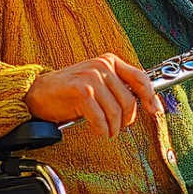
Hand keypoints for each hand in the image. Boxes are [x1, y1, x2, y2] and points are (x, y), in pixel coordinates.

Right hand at [25, 53, 161, 138]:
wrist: (38, 93)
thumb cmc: (68, 91)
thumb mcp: (97, 82)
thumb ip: (117, 87)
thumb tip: (142, 102)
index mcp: (109, 61)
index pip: (139, 78)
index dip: (150, 96)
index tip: (154, 110)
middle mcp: (102, 66)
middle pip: (129, 99)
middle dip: (127, 119)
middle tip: (121, 127)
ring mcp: (91, 77)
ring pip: (115, 110)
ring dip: (114, 127)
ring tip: (109, 132)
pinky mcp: (80, 91)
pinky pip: (100, 117)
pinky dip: (102, 129)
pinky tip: (99, 131)